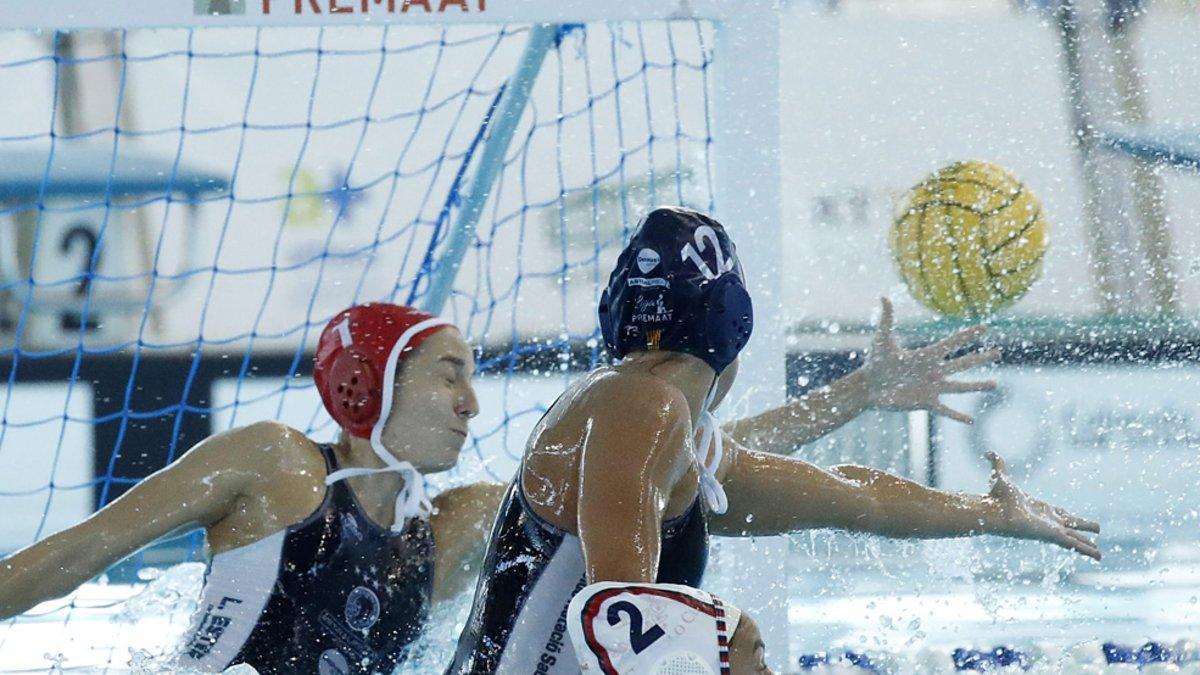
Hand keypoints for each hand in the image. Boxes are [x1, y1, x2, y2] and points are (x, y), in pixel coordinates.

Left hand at [860, 298, 999, 423]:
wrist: (868, 386)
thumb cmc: (876, 362)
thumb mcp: (882, 340)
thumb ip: (886, 320)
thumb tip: (883, 296)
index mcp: (926, 355)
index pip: (951, 342)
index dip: (967, 334)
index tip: (985, 327)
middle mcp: (933, 371)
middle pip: (962, 363)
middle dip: (980, 359)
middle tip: (998, 352)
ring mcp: (931, 387)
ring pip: (959, 387)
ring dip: (977, 386)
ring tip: (994, 384)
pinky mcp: (925, 403)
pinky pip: (945, 411)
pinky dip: (957, 416)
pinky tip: (971, 420)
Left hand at [985, 452, 1100, 559]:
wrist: (994, 511)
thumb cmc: (996, 498)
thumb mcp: (1000, 478)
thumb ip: (997, 465)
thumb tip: (988, 452)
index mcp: (1040, 508)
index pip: (1059, 512)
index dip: (1067, 514)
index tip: (1074, 517)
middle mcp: (1048, 521)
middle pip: (1071, 526)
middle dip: (1083, 529)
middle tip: (1096, 531)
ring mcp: (1052, 529)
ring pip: (1075, 538)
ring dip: (1087, 545)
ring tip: (1099, 554)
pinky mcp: (1053, 536)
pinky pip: (1074, 544)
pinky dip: (1086, 550)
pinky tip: (1098, 556)